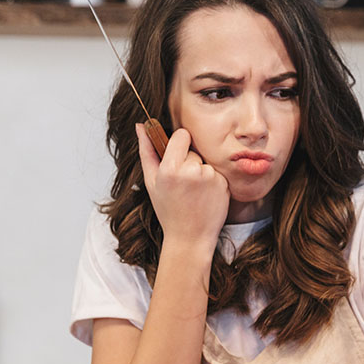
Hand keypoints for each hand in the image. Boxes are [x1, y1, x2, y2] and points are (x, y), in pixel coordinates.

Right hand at [137, 124, 228, 251]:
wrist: (190, 238)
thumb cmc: (168, 210)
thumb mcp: (151, 181)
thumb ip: (147, 151)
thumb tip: (140, 125)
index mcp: (170, 169)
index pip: (182, 135)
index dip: (179, 143)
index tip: (177, 155)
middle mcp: (191, 171)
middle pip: (193, 150)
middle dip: (188, 162)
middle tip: (183, 186)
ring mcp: (209, 177)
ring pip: (204, 162)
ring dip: (200, 173)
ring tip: (193, 193)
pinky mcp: (223, 184)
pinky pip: (216, 173)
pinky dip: (212, 182)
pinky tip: (205, 197)